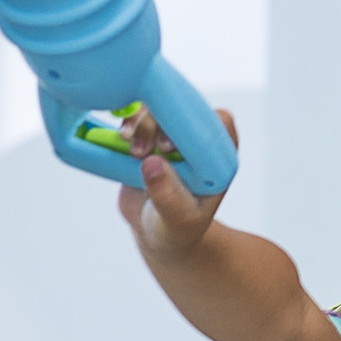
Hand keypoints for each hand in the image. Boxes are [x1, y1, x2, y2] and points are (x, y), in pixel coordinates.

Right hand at [117, 107, 239, 259]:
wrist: (156, 232)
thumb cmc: (177, 229)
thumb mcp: (177, 218)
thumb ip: (168, 194)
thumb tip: (152, 162)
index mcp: (220, 156)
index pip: (219, 121)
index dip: (194, 124)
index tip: (169, 145)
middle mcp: (199, 140)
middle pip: (183, 109)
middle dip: (158, 123)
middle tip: (142, 152)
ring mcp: (173, 135)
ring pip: (157, 108)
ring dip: (140, 123)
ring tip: (130, 149)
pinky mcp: (149, 136)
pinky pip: (137, 117)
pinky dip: (127, 123)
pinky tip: (121, 139)